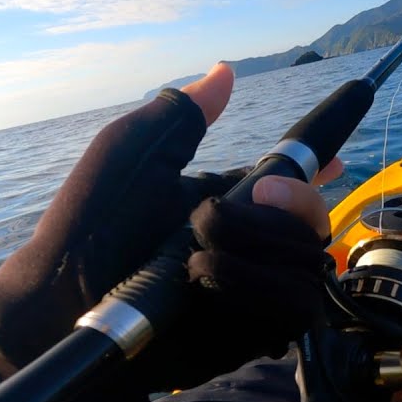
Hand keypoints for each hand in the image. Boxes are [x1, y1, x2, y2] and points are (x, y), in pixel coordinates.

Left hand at [0, 62, 339, 371]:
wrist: (68, 304)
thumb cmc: (90, 226)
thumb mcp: (132, 153)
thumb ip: (180, 112)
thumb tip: (224, 70)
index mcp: (224, 200)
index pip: (288, 182)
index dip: (315, 166)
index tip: (333, 158)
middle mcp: (248, 244)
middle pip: (312, 217)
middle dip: (293, 199)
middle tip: (257, 191)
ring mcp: (255, 288)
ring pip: (308, 258)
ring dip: (256, 243)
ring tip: (201, 248)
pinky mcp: (256, 332)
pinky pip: (294, 304)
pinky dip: (252, 283)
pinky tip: (210, 280)